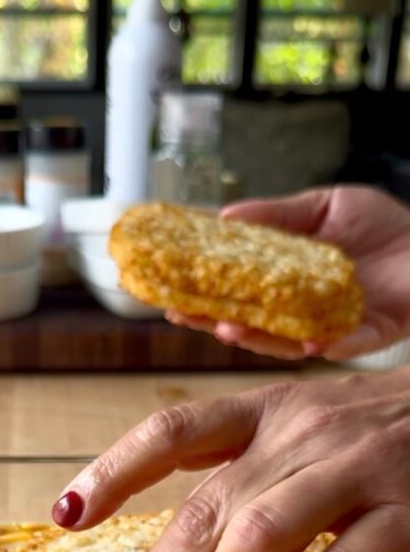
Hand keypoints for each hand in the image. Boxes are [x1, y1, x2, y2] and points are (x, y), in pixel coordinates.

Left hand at [52, 370, 409, 551]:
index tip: (63, 518)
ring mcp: (358, 466)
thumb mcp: (305, 426)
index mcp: (266, 409)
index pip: (171, 433)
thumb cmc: (380, 429)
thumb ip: (247, 469)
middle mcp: (303, 432)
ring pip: (263, 534)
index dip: (111, 472)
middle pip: (205, 508)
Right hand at [167, 186, 409, 360]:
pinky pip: (339, 345)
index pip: (234, 293)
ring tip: (225, 329)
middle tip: (178, 313)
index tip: (166, 293)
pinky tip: (303, 341)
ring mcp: (328, 327)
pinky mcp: (364, 336)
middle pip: (247, 323)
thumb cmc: (385, 224)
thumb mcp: (325, 205)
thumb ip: (277, 215)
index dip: (200, 295)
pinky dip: (322, 345)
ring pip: (282, 341)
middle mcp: (300, 312)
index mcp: (286, 283)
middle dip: (210, 321)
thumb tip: (223, 217)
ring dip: (254, 338)